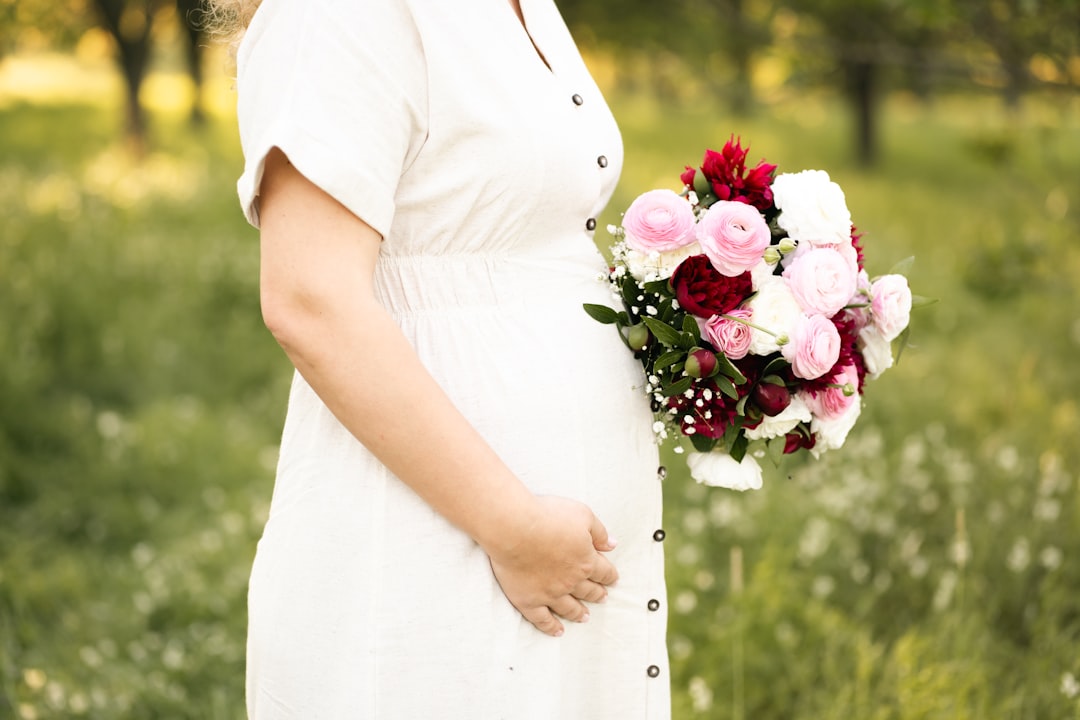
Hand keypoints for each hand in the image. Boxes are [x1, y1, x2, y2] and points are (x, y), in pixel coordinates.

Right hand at [485, 496, 618, 636]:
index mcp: (586, 560)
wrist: (515, 528)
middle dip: (597, 595)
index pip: (604, 572)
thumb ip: (599, 532)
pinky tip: (558, 631)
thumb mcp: (582, 514)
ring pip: (569, 608)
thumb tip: (612, 545)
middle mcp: (571, 581)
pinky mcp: (529, 600)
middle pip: (588, 591)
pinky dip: (551, 627)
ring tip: (585, 617)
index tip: (612, 580)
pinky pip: (543, 619)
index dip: (609, 576)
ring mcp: (550, 594)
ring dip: (579, 613)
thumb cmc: (548, 516)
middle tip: (602, 598)